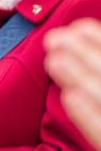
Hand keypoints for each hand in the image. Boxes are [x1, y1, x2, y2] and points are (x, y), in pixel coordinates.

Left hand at [45, 19, 100, 150]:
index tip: (81, 26)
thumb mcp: (97, 115)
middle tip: (54, 37)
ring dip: (83, 76)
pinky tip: (69, 97)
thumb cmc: (99, 124)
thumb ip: (94, 85)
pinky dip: (90, 116)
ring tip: (53, 57)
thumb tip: (84, 41)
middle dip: (88, 55)